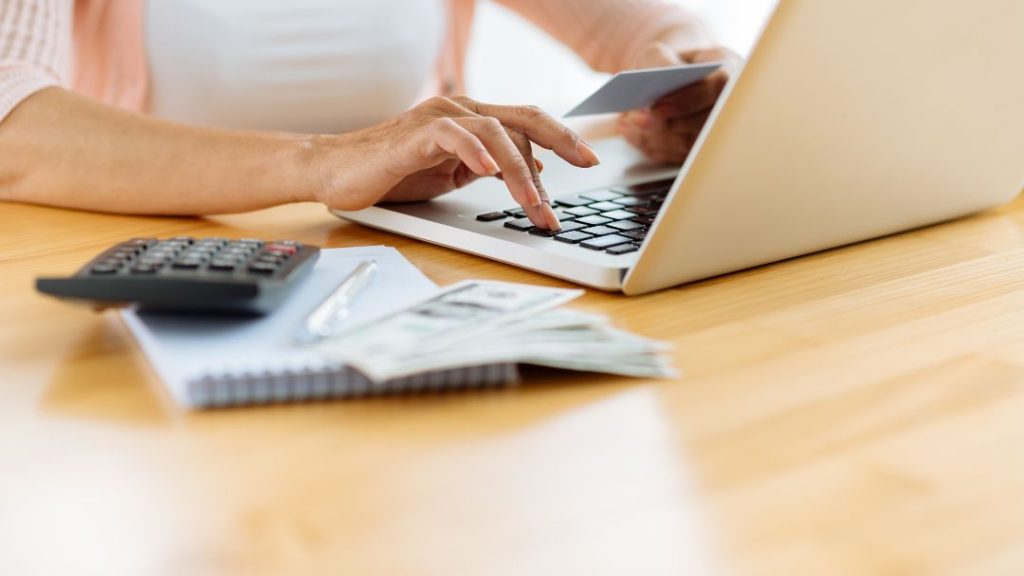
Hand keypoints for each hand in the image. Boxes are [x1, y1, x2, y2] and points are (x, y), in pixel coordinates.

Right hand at [312, 96, 600, 229]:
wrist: (335, 171)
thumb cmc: (390, 174)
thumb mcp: (450, 175)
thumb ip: (486, 169)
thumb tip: (527, 174)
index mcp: (471, 120)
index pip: (526, 123)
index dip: (561, 140)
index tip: (590, 160)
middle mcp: (458, 110)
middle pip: (522, 118)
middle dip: (561, 141)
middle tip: (589, 163)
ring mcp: (437, 118)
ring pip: (495, 133)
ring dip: (521, 173)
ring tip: (535, 206)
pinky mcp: (414, 134)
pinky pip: (453, 135)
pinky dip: (475, 152)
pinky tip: (491, 171)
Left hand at [617, 45, 739, 163]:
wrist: (666, 77)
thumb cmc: (665, 63)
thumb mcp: (658, 54)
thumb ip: (660, 66)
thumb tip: (658, 95)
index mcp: (726, 72)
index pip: (717, 87)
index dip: (688, 100)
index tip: (657, 107)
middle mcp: (726, 104)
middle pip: (703, 123)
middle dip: (665, 124)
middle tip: (636, 119)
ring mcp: (714, 130)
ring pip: (687, 144)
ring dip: (654, 137)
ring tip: (627, 123)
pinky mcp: (697, 150)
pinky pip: (675, 156)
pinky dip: (650, 146)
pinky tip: (630, 133)